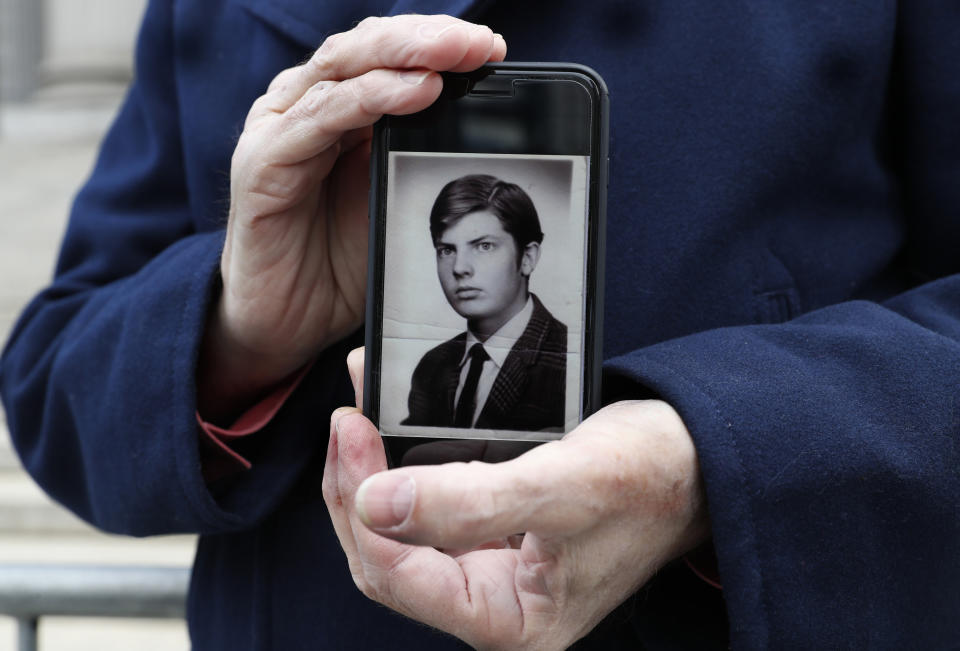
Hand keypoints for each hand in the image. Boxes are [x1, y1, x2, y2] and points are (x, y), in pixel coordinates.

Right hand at [197, 16, 506, 419]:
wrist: (282, 320)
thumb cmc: (334, 260)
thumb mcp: (389, 196)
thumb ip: (413, 150)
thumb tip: (474, 116)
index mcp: (334, 110)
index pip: (385, 55)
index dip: (435, 43)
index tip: (489, 48)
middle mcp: (303, 107)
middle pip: (364, 48)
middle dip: (426, 38)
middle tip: (477, 42)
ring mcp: (278, 130)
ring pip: (341, 68)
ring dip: (403, 57)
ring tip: (451, 56)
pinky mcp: (262, 164)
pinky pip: (318, 117)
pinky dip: (367, 99)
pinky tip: (413, 91)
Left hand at [323, 348, 709, 649]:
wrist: (695, 459)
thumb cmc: (650, 478)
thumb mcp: (563, 486)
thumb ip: (471, 502)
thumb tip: (375, 504)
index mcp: (508, 619)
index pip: (396, 573)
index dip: (359, 500)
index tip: (349, 427)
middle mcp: (492, 603)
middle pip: (386, 557)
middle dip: (355, 486)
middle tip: (348, 417)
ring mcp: (491, 569)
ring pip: (400, 531)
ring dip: (372, 473)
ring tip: (360, 412)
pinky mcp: (494, 534)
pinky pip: (429, 507)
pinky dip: (404, 465)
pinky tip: (394, 423)